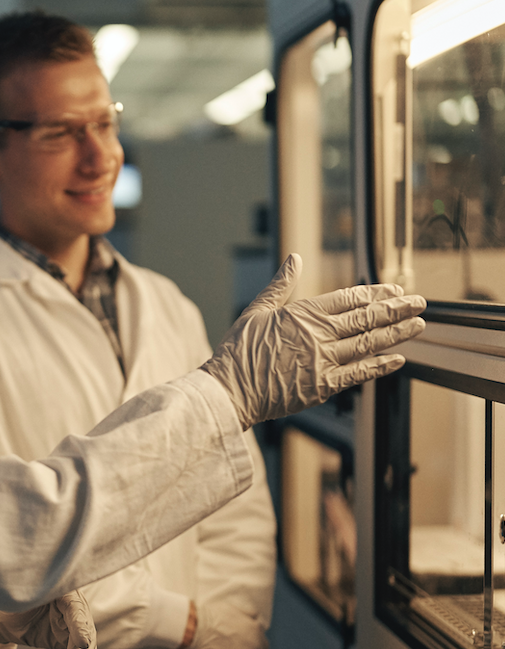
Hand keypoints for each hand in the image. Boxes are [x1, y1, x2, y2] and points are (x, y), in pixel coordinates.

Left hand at [0, 589, 96, 648]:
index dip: (80, 625)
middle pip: (84, 626)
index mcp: (60, 589)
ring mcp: (73, 620)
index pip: (74, 606)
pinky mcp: (70, 636)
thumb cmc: (8, 602)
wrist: (2, 616)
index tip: (83, 643)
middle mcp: (71, 601)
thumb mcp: (14, 601)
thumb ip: (23, 602)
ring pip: (87, 640)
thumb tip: (24, 607)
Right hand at [201, 254, 425, 428]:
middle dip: (397, 309)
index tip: (394, 290)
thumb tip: (294, 258)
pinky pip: (359, 374)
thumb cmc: (238, 351)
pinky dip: (380, 366)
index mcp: (303, 314)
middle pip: (366, 318)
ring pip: (369, 343)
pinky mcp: (322, 386)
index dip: (375, 293)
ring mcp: (323, 362)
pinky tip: (397, 359)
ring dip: (396, 333)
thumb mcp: (256, 310)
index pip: (349, 299)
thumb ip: (280, 285)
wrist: (229, 390)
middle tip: (420, 302)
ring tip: (418, 325)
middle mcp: (318, 335)